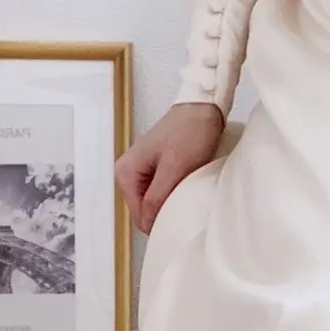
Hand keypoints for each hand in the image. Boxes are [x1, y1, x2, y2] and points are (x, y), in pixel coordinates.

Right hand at [116, 102, 224, 233]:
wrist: (204, 106)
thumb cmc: (190, 133)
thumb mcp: (174, 168)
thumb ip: (157, 197)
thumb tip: (148, 224)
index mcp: (125, 173)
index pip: (139, 217)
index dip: (160, 223)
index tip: (182, 221)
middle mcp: (127, 172)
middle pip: (144, 211)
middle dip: (164, 212)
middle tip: (188, 207)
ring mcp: (141, 169)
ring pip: (154, 202)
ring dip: (170, 203)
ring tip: (189, 196)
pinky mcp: (155, 166)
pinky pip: (161, 191)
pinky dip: (174, 193)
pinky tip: (187, 189)